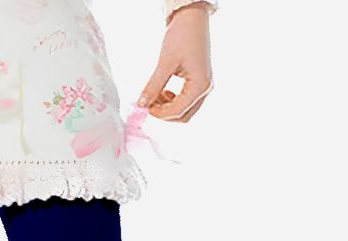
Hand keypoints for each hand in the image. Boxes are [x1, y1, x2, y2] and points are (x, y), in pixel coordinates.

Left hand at [138, 3, 212, 122]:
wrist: (192, 18)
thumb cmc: (183, 36)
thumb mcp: (165, 63)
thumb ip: (153, 86)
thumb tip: (141, 104)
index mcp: (200, 86)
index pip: (178, 112)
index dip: (159, 113)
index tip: (145, 107)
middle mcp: (205, 89)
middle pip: (183, 116)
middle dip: (164, 113)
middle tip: (148, 103)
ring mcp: (203, 86)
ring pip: (184, 110)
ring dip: (168, 108)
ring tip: (154, 95)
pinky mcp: (199, 82)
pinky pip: (186, 100)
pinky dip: (173, 101)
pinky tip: (163, 91)